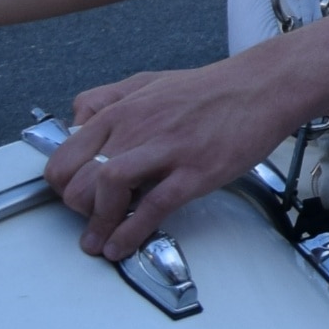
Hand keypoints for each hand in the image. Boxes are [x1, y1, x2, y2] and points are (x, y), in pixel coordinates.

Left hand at [46, 53, 313, 262]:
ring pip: (107, 189)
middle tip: (91, 217)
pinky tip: (122, 245)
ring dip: (97, 223)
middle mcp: (136, 129)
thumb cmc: (211, 88)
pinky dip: (130, 233)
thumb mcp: (149, 82)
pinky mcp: (195, 171)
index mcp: (121, 111)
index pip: (63, 158)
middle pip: (78, 179)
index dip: (62, 186)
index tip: (74, 197)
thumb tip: (75, 122)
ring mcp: (166, 150)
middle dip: (77, 208)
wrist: (265, 85)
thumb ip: (107, 99)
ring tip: (99, 239)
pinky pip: (152, 207)